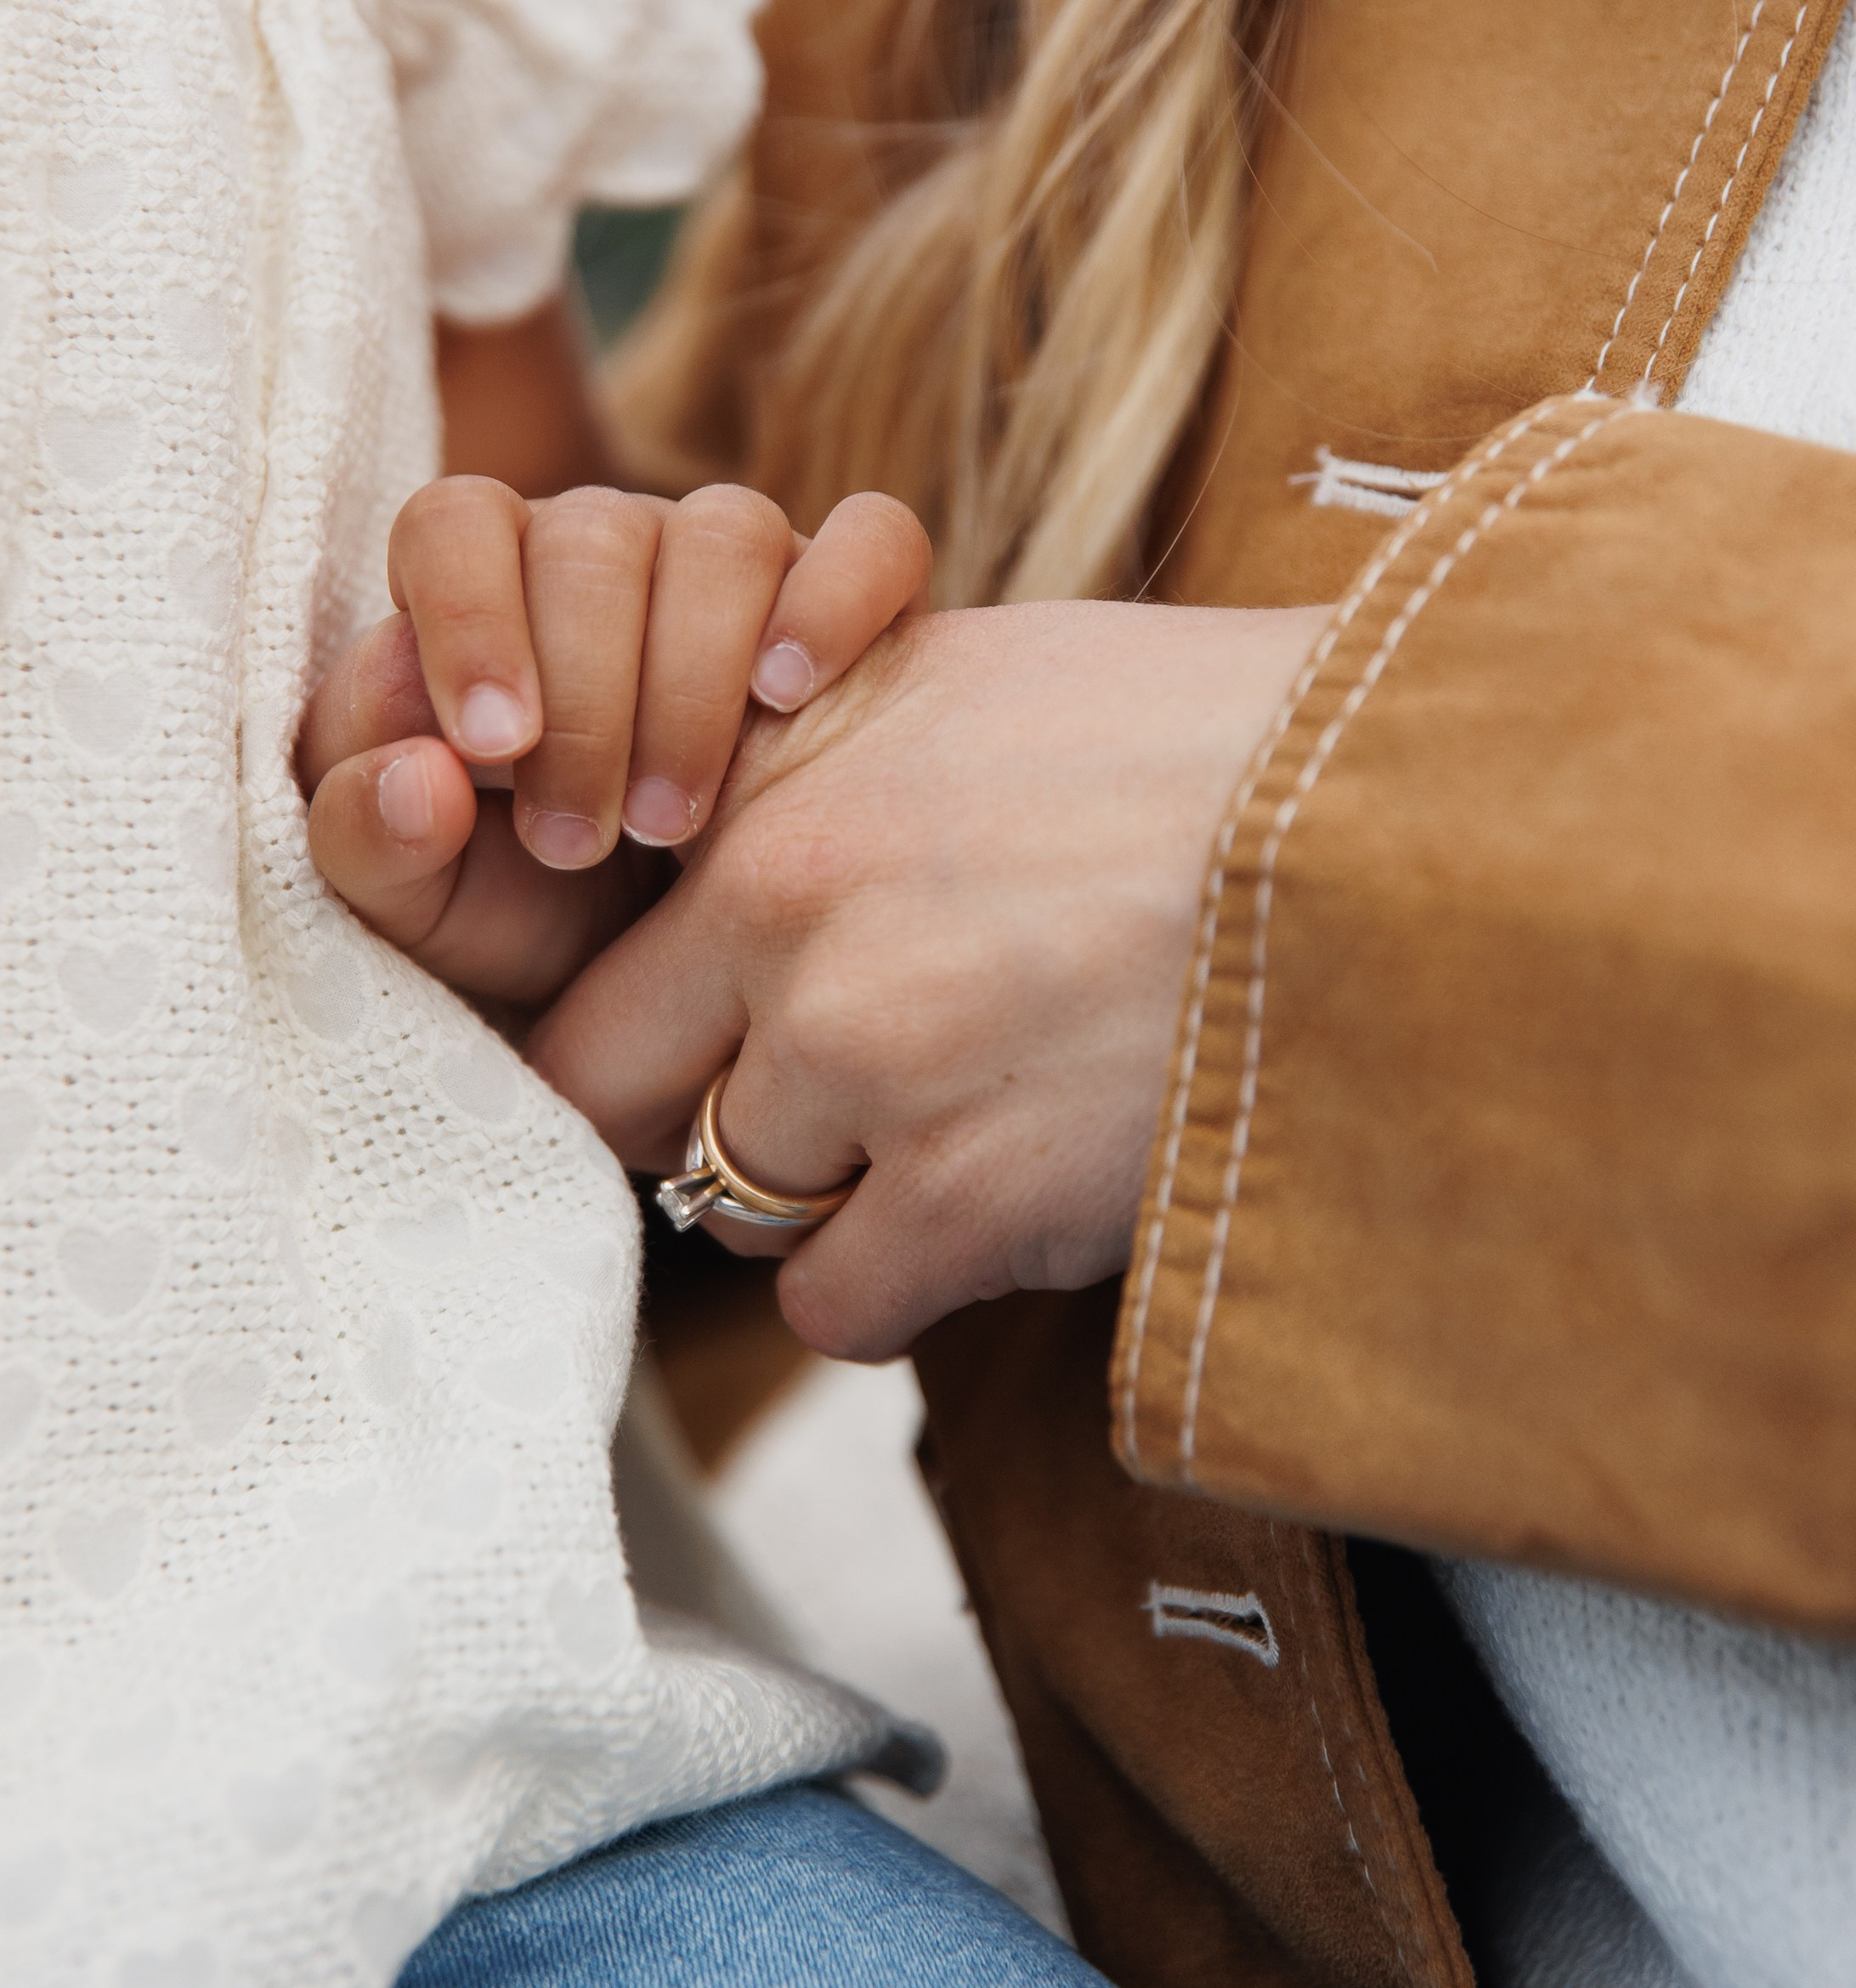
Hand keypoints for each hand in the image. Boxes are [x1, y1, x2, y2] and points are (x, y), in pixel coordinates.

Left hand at [299, 481, 928, 1007]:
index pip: (456, 522)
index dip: (469, 617)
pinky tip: (794, 697)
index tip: (489, 748)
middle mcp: (606, 551)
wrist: (673, 973)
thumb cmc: (520, 912)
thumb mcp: (424, 907)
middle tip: (573, 845)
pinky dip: (837, 599)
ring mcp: (731, 567)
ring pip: (726, 532)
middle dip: (585, 697)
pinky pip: (870, 541)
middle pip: (594, 535)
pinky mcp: (848, 598)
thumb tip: (419, 777)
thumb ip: (368, 841)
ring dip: (695, 679)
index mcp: (480, 587)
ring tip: (678, 826)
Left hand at [527, 599, 1329, 1359]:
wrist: (1394, 817)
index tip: (715, 1041)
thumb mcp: (976, 681)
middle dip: (703, 1119)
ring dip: (832, 1197)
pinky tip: (1003, 1208)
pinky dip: (903, 1282)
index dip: (653, 1023)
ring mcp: (873, 1064)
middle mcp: (788, 924)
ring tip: (967, 1130)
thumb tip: (725, 835)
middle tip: (815, 1112)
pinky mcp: (974, 1194)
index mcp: (775, 794)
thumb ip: (818, 766)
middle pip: (621, 1101)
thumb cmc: (1205, 735)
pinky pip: (840, 1306)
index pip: (594, 969)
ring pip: (742, 1211)